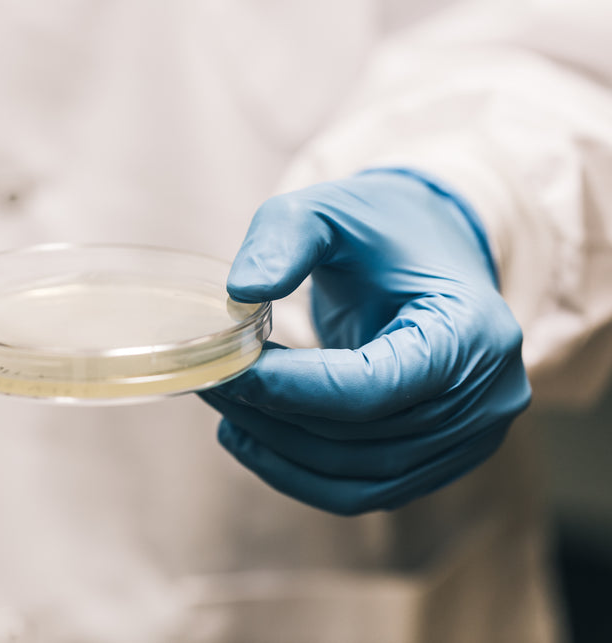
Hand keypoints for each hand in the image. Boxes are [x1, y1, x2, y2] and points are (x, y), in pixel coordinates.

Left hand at [201, 169, 530, 514]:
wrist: (432, 250)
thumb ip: (285, 237)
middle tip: (210, 380)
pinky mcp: (442, 460)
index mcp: (473, 331)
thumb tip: (240, 294)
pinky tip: (248, 436)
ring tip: (223, 404)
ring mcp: (472, 439)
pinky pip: (362, 490)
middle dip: (274, 415)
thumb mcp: (331, 207)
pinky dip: (298, 471)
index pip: (374, 387)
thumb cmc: (381, 227)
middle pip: (362, 438)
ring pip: (356, 476)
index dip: (293, 389)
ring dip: (276, 448)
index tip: (230, 367)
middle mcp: (487, 396)